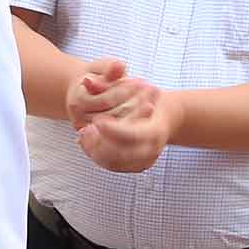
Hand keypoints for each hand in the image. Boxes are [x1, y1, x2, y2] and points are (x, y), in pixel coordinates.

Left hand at [67, 57, 168, 173]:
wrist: (165, 115)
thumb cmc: (148, 96)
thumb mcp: (130, 85)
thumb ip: (107, 83)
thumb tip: (87, 81)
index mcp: (156, 130)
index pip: (133, 135)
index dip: (113, 130)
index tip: (96, 121)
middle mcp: (152, 149)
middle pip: (121, 154)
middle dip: (99, 143)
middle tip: (84, 129)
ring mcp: (144, 160)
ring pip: (114, 163)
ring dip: (94, 151)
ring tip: (83, 134)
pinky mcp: (136, 165)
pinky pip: (113, 167)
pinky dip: (97, 156)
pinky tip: (87, 142)